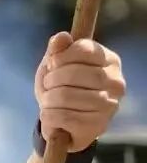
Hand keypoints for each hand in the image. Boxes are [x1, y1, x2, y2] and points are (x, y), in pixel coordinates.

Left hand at [35, 32, 125, 151]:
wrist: (63, 123)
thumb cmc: (61, 87)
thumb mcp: (55, 65)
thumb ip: (57, 50)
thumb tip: (61, 37)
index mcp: (110, 61)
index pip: (85, 49)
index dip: (61, 56)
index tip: (52, 64)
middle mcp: (116, 83)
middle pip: (76, 73)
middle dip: (53, 78)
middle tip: (47, 85)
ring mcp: (110, 106)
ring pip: (67, 96)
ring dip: (49, 98)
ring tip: (47, 101)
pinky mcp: (98, 126)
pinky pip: (64, 117)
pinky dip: (48, 115)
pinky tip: (49, 114)